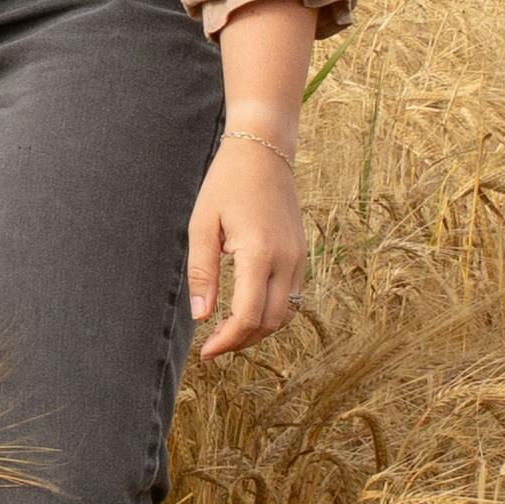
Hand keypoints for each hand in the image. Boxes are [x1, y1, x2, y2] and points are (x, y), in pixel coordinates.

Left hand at [186, 130, 304, 359]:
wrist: (264, 151)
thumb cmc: (226, 184)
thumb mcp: (202, 225)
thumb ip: (202, 272)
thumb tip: (202, 316)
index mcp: (259, 252)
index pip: (248, 316)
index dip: (227, 341)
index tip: (204, 352)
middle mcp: (286, 260)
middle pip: (271, 323)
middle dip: (241, 341)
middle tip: (212, 346)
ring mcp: (299, 258)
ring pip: (286, 314)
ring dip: (258, 330)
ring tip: (227, 333)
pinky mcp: (302, 255)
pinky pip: (293, 298)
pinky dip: (272, 314)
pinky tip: (248, 311)